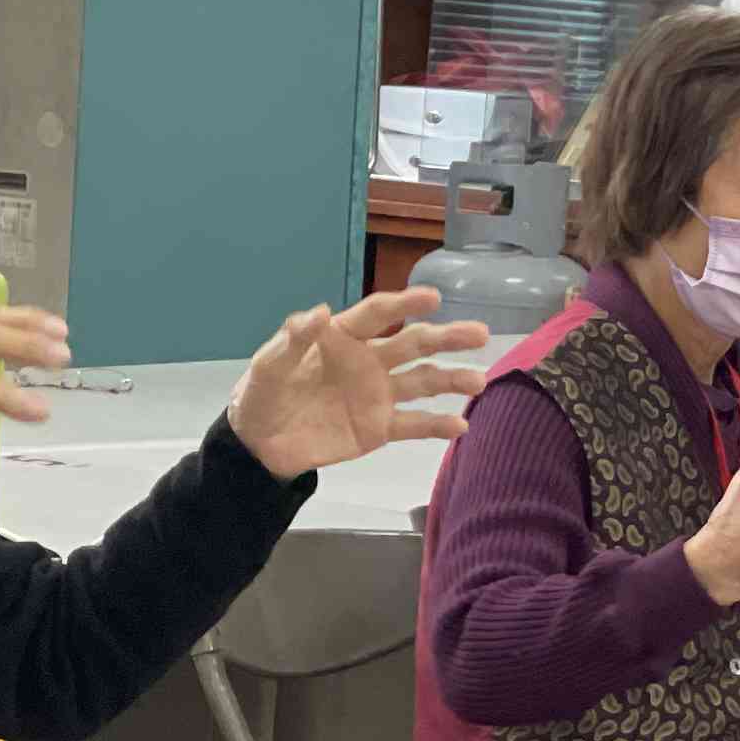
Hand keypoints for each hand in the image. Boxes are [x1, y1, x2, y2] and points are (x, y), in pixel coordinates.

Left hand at [226, 289, 492, 478]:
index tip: (433, 297)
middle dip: (447, 338)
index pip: (379, 315)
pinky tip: (461, 426)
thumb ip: (294, 339)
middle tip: (480, 333)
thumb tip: (318, 311)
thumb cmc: (264, 393)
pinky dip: (438, 426)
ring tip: (479, 381)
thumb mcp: (269, 364)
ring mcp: (378, 395)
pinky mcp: (379, 428)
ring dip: (452, 380)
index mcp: (343, 337)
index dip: (405, 304)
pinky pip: (414, 425)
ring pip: (423, 382)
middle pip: (414, 344)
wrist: (260, 443)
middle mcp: (369, 361)